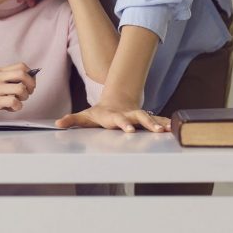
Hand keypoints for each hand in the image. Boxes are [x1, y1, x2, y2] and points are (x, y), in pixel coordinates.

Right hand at [0, 63, 36, 120]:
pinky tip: (10, 108)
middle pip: (23, 74)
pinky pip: (13, 102)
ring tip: (18, 101)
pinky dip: (17, 107)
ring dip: (24, 97)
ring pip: (20, 89)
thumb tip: (27, 82)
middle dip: (31, 84)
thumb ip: (6, 80)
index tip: (29, 84)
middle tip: (28, 93)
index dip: (30, 75)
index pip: (21, 66)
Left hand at [56, 93, 170, 132]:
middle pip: (139, 118)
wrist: (116, 101)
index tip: (128, 129)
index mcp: (114, 116)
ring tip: (168, 131)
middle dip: (147, 123)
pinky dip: (166, 124)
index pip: (119, 120)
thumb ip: (72, 120)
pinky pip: (158, 121)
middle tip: (155, 130)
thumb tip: (58, 123)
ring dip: (159, 124)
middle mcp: (128, 115)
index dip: (123, 124)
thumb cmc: (99, 113)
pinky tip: (174, 129)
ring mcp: (138, 116)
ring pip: (151, 119)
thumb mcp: (85, 116)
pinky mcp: (145, 119)